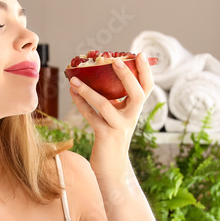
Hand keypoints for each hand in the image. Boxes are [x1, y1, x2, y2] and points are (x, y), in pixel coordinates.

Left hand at [68, 52, 154, 178]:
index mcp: (135, 110)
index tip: (140, 54)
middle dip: (127, 76)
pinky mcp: (105, 135)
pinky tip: (72, 92)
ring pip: (105, 105)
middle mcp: (131, 117)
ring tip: (74, 79)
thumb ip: (114, 98)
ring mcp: (119, 127)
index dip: (146, 71)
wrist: (112, 167)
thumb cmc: (112, 137)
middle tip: (115, 60)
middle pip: (136, 94)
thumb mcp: (117, 116)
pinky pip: (91, 116)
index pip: (147, 87)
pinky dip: (80, 103)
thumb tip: (96, 75)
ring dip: (88, 90)